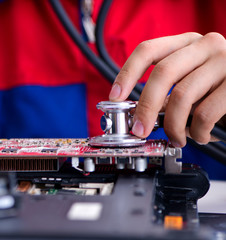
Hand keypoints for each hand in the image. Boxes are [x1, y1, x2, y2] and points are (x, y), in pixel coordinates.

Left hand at [109, 32, 225, 146]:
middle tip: (139, 130)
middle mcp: (204, 47)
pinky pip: (204, 113)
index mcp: (186, 44)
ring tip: (176, 138)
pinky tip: (199, 135)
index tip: (115, 96)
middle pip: (162, 74)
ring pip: (181, 96)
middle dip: (145, 108)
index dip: (127, 73)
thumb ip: (166, 93)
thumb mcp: (188, 83)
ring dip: (173, 126)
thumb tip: (141, 113)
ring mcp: (223, 62)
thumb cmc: (215, 90)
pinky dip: (197, 132)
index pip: (148, 50)